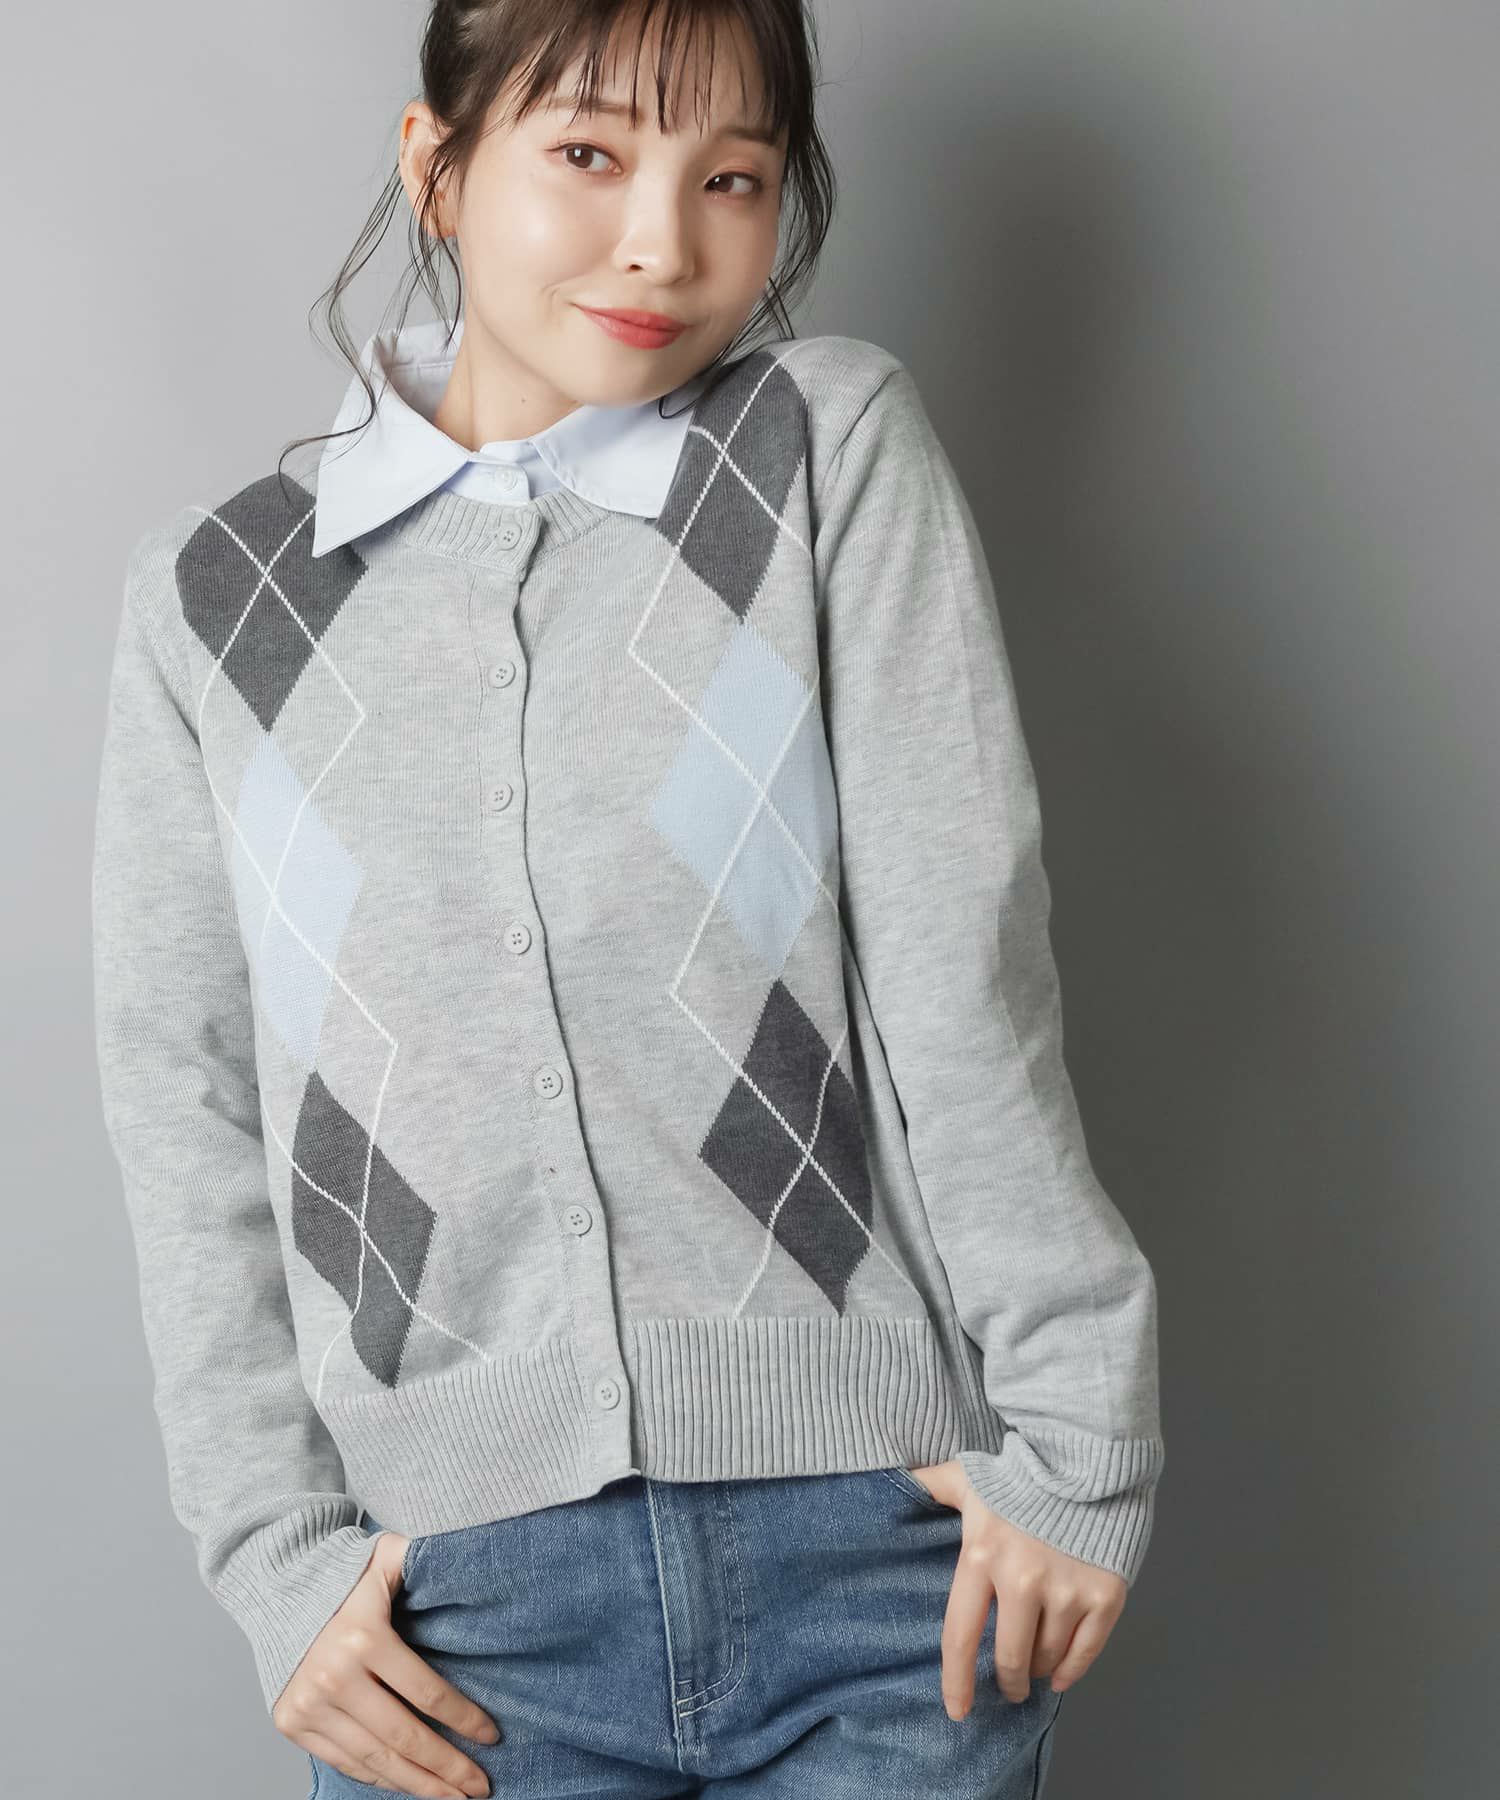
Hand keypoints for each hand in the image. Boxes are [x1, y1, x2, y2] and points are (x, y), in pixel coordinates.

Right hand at [271, 1528, 500, 1796]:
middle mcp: (334, 1677)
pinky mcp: (293, 1723)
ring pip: (375, 1760)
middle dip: (448, 1768)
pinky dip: (380, 1778)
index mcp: (364, 1638)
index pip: (426, 1693)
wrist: (277, 1587)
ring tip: (453, 1797)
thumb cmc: (344, 1574)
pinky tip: (409, 1783)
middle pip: (404, 1737)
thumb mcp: (387, 1556)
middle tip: (480, 1786)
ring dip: (418, 1784)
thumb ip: (424, 1556)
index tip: (492, 1737)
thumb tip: (470, 1559)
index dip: (464, 1720)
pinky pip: (345, 1762)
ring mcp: (310, 1705)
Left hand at [907, 1460, 1127, 1719]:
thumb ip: (930, 1485)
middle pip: (1010, 1656)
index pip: (960, 1635)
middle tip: (1007, 1686)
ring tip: (1034, 1665)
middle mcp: (1023, 1579)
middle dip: (1007, 1680)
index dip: (957, 1680)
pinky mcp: (1105, 1594)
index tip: (957, 1712)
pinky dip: (1072, 1670)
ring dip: (1038, 1669)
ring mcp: (1067, 1589)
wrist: (1087, 1456)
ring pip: (1047, 1657)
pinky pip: (1086, 1652)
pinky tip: (1060, 1675)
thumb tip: (892, 1483)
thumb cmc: (1020, 1472)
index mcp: (982, 1555)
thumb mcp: (967, 1476)